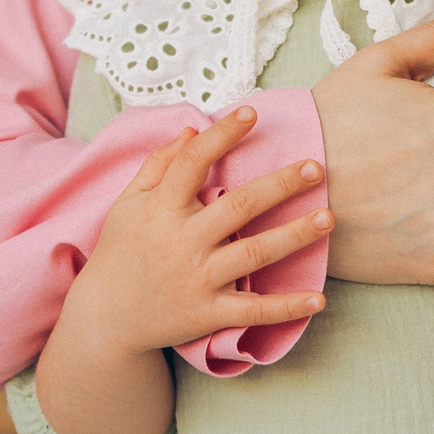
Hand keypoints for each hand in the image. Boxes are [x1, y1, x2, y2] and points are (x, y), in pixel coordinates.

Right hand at [63, 109, 332, 356]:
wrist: (105, 320)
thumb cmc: (121, 253)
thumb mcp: (128, 204)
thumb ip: (158, 165)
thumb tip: (192, 129)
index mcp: (161, 209)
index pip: (192, 163)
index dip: (221, 136)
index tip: (252, 113)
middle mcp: (182, 241)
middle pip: (239, 206)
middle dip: (280, 185)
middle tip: (317, 167)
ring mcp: (198, 279)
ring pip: (254, 253)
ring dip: (295, 236)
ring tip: (328, 217)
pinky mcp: (209, 314)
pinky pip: (254, 311)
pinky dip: (287, 308)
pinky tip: (319, 300)